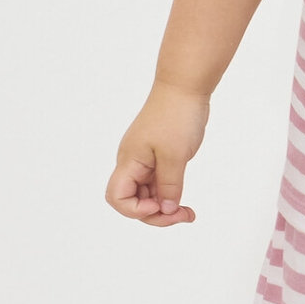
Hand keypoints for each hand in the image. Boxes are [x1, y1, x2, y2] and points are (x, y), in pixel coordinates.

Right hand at [106, 84, 208, 225]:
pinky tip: (183, 201)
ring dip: (165, 207)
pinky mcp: (157, 157)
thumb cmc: (176, 116)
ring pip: (147, 194)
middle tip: (182, 216)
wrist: (184, 87)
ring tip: (187, 212)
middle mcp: (132, 163)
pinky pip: (158, 183)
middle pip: (132, 201)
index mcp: (129, 161)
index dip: (135, 211)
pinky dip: (169, 194)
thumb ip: (169, 186)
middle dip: (155, 214)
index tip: (161, 206)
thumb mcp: (175, 156)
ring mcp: (144, 160)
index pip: (117, 198)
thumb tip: (166, 211)